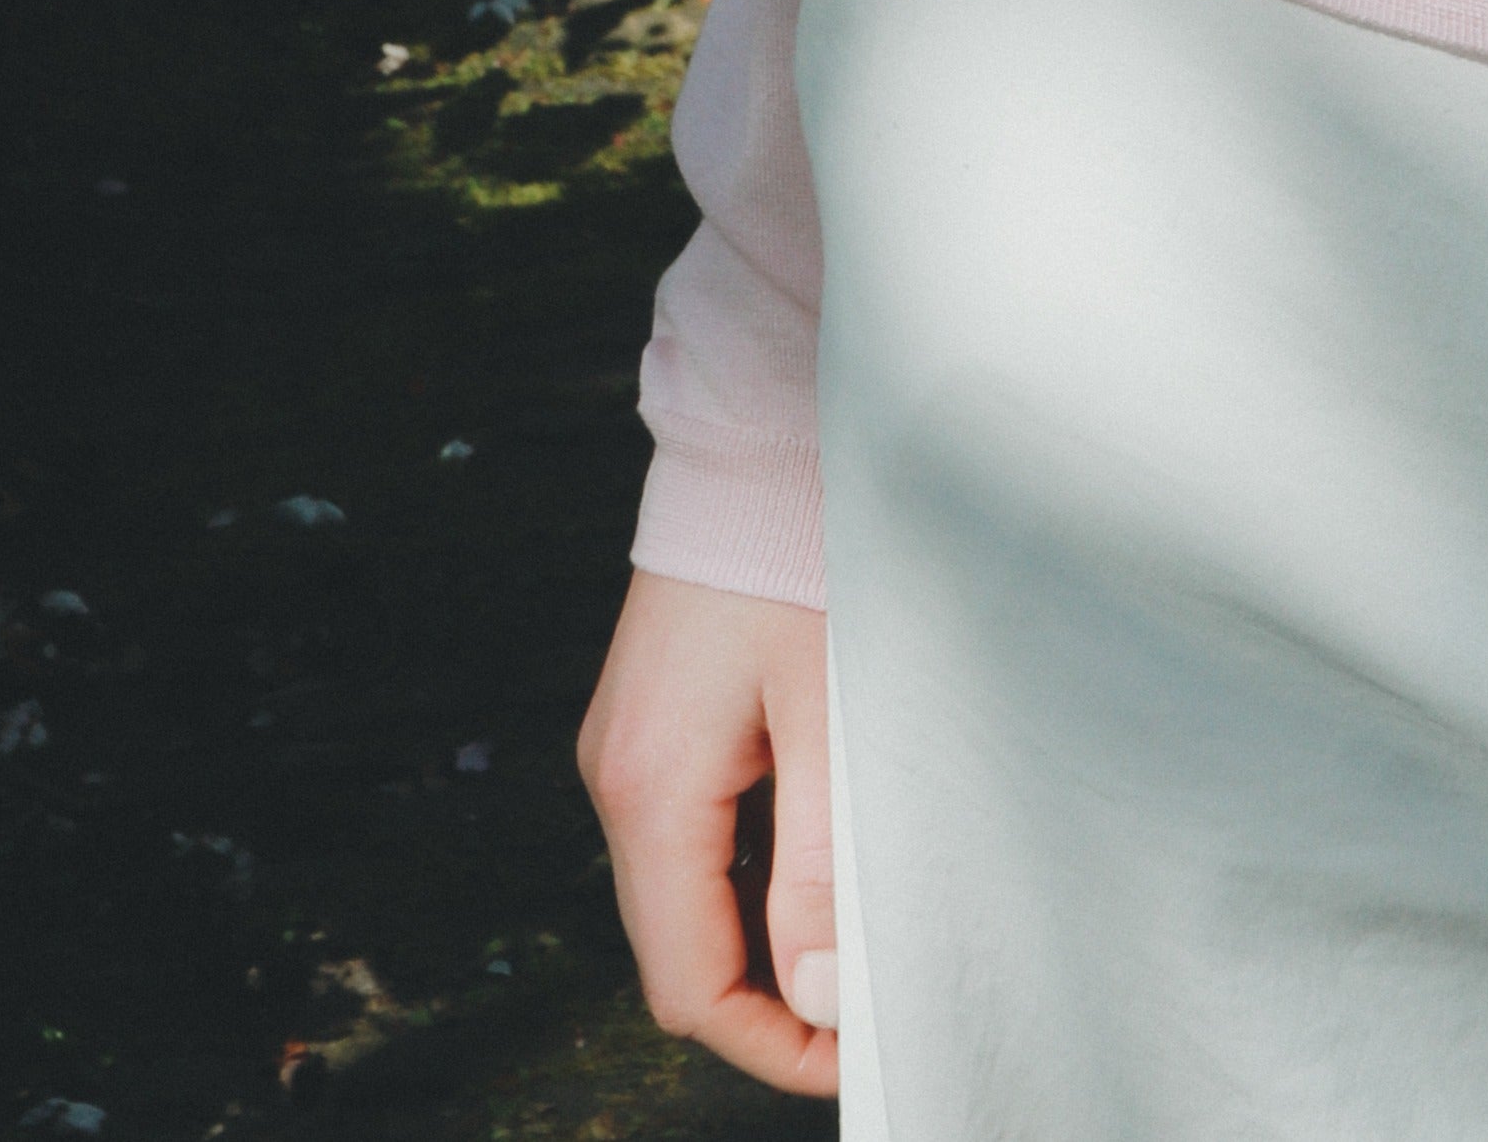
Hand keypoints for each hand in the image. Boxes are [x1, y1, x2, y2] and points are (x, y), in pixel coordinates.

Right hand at [574, 566, 842, 1095]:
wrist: (761, 427)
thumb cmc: (806, 553)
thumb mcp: (833, 713)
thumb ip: (823, 865)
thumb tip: (823, 1001)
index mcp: (650, 790)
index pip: (690, 985)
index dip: (773, 1043)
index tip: (858, 1060)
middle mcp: (617, 778)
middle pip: (678, 950)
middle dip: (770, 1001)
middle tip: (870, 1011)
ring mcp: (627, 746)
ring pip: (685, 896)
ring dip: (762, 936)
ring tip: (858, 939)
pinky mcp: (652, 717)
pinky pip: (692, 832)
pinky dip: (750, 872)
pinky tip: (821, 856)